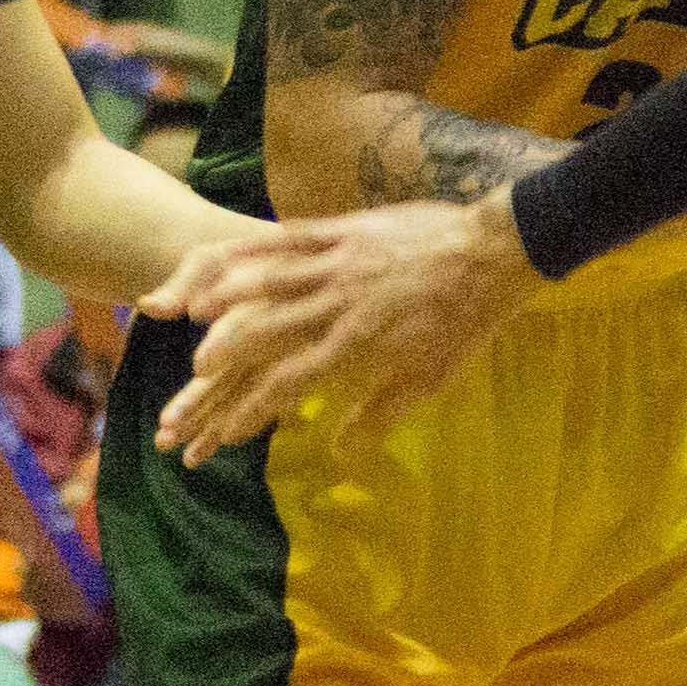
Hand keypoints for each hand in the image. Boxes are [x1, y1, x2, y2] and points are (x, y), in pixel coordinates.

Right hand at [147, 196, 543, 458]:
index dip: (248, 413)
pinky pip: (290, 239)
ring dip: (226, 303)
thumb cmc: (465, 321)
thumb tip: (338, 454)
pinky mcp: (346, 231)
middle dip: (222, 363)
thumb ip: (378, 414)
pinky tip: (226, 255)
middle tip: (192, 382)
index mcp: (356, 350)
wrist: (495, 255)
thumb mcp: (428, 378)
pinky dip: (253, 250)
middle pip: (265, 338)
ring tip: (191, 319)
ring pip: (269, 285)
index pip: (288, 387)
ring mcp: (339, 266)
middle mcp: (338, 310)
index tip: (220, 435)